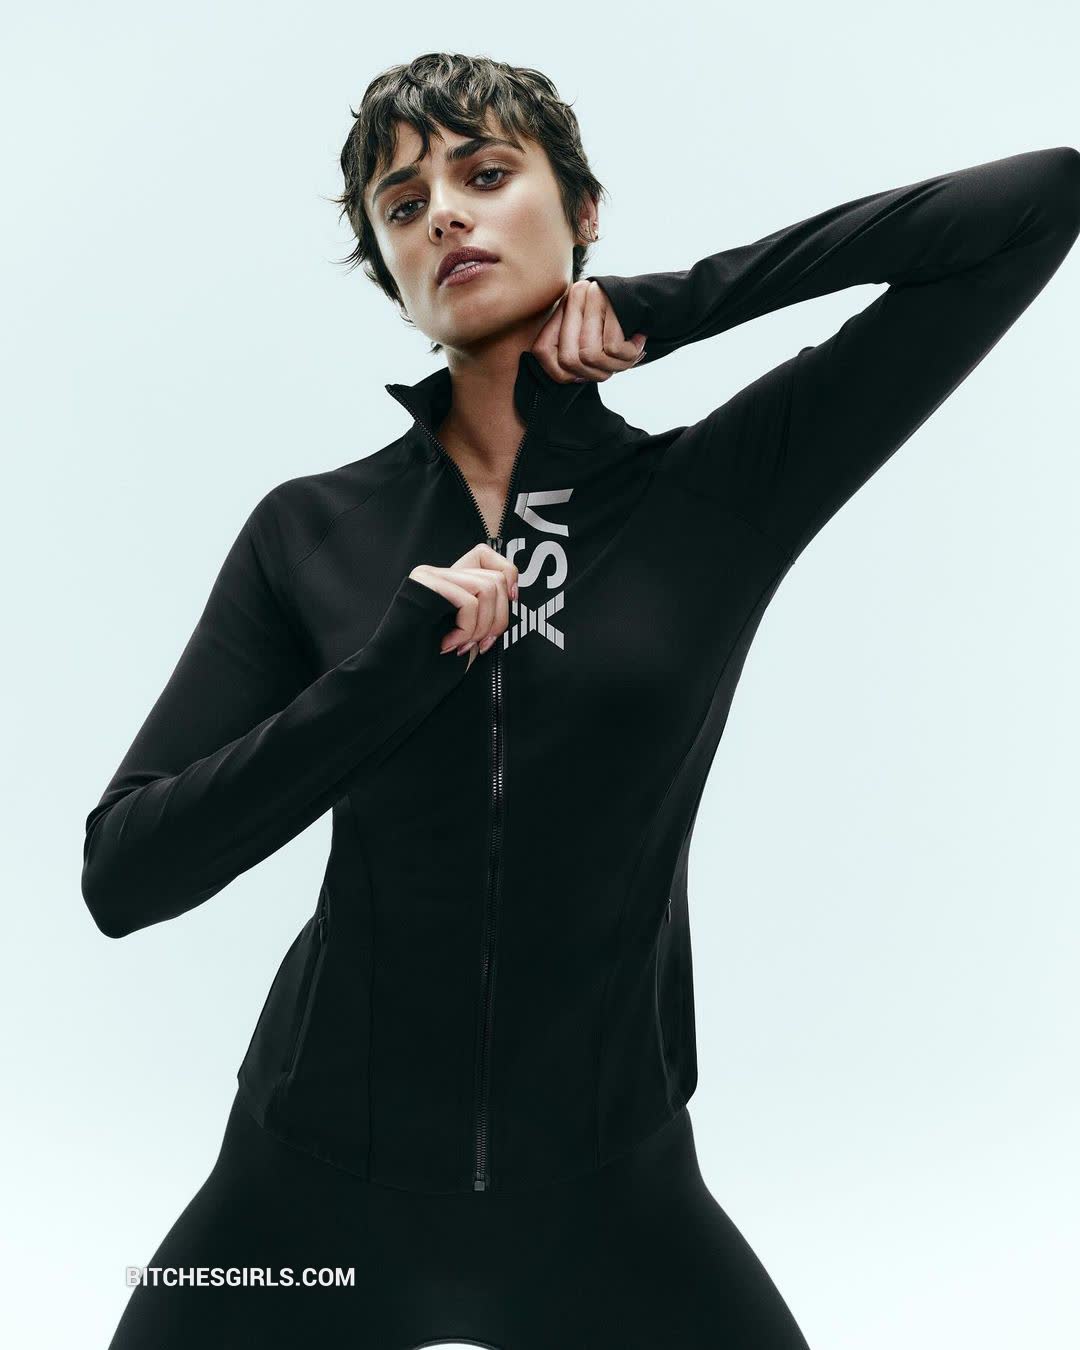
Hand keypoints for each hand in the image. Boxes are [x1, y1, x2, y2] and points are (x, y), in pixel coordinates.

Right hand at [409, 542, 519, 670]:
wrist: (397, 678)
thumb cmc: (431, 664)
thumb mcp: (470, 633)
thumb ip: (486, 609)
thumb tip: (513, 592)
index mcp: (450, 583)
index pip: (486, 554)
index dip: (508, 575)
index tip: (510, 603)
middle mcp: (440, 573)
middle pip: (496, 578)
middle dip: (499, 619)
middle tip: (480, 644)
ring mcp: (431, 576)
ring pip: (488, 588)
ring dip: (482, 627)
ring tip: (462, 645)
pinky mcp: (424, 583)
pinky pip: (469, 602)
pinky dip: (467, 630)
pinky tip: (448, 645)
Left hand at [530, 279, 646, 382]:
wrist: (653, 299)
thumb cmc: (619, 326)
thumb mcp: (592, 337)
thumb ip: (572, 353)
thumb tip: (568, 378)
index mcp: (563, 306)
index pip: (542, 351)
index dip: (560, 373)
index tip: (581, 376)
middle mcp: (575, 297)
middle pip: (569, 359)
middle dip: (592, 375)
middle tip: (610, 368)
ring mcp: (594, 298)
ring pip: (591, 356)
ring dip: (614, 367)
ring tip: (627, 356)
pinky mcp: (615, 303)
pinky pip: (614, 348)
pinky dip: (629, 354)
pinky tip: (638, 342)